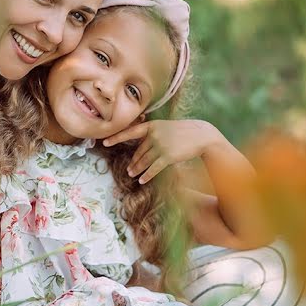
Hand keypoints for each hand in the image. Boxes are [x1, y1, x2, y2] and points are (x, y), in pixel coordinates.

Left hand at [103, 120, 220, 184]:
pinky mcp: (167, 156)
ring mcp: (160, 145)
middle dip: (133, 162)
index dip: (117, 137)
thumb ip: (153, 135)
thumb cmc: (183, 132)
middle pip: (139, 151)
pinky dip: (147, 175)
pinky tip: (142, 180)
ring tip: (132, 174)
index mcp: (152, 125)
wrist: (201, 135)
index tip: (105, 142)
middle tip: (128, 170)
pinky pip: (153, 168)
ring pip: (144, 161)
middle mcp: (154, 134)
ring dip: (137, 169)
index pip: (130, 132)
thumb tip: (141, 147)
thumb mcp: (166, 128)